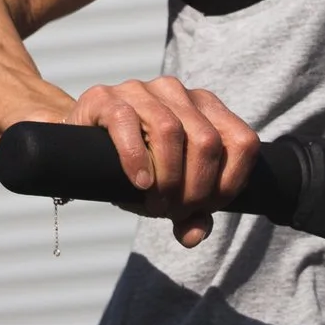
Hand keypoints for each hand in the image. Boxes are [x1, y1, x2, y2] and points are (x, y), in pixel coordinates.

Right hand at [64, 77, 260, 246]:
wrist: (81, 148)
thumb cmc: (137, 168)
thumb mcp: (170, 192)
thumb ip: (191, 213)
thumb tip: (195, 235)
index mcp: (206, 107)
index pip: (242, 143)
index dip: (229, 183)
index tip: (205, 208)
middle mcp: (178, 92)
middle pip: (208, 142)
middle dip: (194, 188)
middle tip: (172, 211)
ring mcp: (142, 90)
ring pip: (171, 130)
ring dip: (166, 178)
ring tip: (153, 203)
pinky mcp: (106, 97)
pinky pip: (127, 122)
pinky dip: (136, 159)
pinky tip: (139, 182)